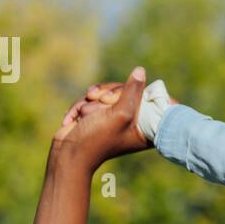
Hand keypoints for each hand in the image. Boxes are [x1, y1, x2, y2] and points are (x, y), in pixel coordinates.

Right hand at [60, 77, 176, 141]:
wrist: (68, 152)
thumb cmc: (97, 138)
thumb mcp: (120, 113)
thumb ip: (132, 91)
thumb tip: (140, 70)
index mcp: (146, 128)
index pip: (156, 101)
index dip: (142, 94)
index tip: (125, 100)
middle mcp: (133, 123)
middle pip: (129, 91)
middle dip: (108, 95)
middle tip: (101, 101)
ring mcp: (114, 118)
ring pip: (108, 92)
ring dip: (93, 100)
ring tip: (85, 114)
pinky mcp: (98, 115)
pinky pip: (94, 98)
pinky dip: (83, 105)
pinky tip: (76, 118)